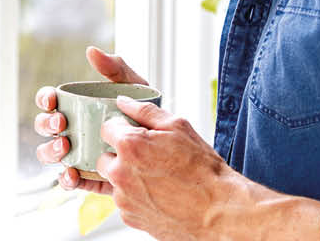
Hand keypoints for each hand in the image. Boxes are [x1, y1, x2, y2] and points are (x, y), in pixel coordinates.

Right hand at [32, 46, 147, 192]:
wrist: (167, 143)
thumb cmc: (144, 110)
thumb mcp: (133, 86)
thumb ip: (115, 67)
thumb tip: (91, 51)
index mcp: (75, 106)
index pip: (50, 101)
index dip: (44, 99)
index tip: (53, 100)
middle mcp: (71, 130)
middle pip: (45, 127)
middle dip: (46, 124)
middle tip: (62, 124)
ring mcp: (76, 153)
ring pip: (50, 154)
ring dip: (51, 151)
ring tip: (65, 148)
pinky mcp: (87, 175)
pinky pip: (69, 180)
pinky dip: (66, 179)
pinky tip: (73, 175)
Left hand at [95, 95, 233, 238]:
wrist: (216, 210)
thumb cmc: (201, 168)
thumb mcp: (178, 127)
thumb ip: (145, 111)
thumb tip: (124, 102)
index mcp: (130, 146)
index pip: (106, 129)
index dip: (121, 129)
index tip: (134, 134)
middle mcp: (120, 173)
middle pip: (103, 157)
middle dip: (119, 155)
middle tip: (146, 157)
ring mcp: (123, 199)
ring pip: (113, 181)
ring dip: (127, 177)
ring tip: (156, 177)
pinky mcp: (129, 217)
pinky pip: (123, 201)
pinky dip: (135, 196)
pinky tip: (157, 193)